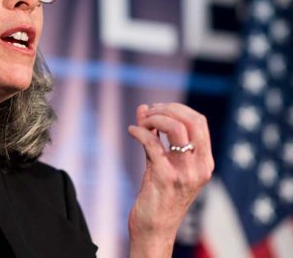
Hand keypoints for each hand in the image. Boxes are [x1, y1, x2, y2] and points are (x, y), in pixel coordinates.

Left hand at [127, 103, 213, 257]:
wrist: (154, 229)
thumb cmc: (157, 196)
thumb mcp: (159, 161)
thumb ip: (154, 134)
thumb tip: (144, 107)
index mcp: (204, 163)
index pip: (200, 122)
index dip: (177, 109)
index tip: (157, 109)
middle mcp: (200, 167)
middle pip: (192, 121)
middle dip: (167, 109)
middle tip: (148, 113)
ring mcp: (184, 173)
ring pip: (176, 128)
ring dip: (155, 118)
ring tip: (142, 122)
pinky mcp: (165, 178)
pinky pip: (152, 144)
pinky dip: (140, 131)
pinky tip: (131, 131)